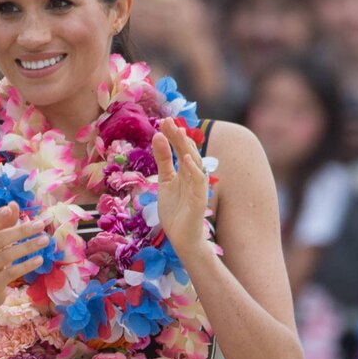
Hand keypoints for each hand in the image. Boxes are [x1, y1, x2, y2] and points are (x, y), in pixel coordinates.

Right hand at [0, 203, 48, 316]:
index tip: (8, 208)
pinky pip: (11, 273)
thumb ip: (3, 225)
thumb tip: (13, 203)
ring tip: (45, 240)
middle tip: (40, 224)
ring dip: (27, 247)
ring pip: (7, 255)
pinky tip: (39, 259)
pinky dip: (26, 265)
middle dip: (20, 230)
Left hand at [151, 117, 208, 256]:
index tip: (163, 120)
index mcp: (184, 170)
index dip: (173, 134)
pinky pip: (198, 181)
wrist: (182, 238)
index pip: (180, 148)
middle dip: (178, 136)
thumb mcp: (164, 181)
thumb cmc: (175, 211)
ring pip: (194, 162)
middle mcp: (193, 175)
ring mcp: (198, 186)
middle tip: (168, 121)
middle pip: (187, 151)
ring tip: (178, 133)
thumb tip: (157, 136)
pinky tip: (184, 158)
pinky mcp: (200, 199)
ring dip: (186, 147)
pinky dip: (193, 169)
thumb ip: (163, 160)